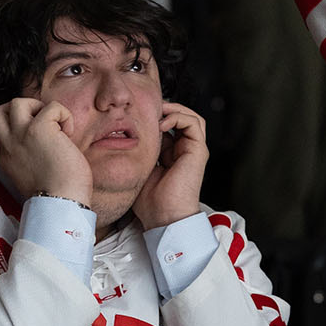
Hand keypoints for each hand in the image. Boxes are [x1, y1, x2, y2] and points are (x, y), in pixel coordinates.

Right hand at [0, 97, 92, 207]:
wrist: (61, 203)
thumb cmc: (57, 195)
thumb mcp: (32, 177)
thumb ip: (31, 159)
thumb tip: (50, 145)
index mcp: (8, 159)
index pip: (3, 134)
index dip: (20, 130)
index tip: (40, 141)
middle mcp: (9, 146)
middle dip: (17, 110)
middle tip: (38, 121)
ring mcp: (21, 135)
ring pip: (16, 102)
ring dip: (37, 106)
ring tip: (53, 123)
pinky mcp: (39, 129)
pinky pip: (52, 107)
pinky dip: (64, 114)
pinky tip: (69, 131)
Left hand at [134, 103, 209, 228]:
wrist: (164, 217)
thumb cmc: (150, 202)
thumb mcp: (139, 169)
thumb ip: (139, 152)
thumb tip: (127, 134)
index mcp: (171, 155)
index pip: (168, 126)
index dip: (155, 117)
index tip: (137, 115)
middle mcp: (184, 151)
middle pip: (182, 118)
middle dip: (166, 109)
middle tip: (148, 108)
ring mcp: (193, 150)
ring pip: (191, 117)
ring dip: (174, 109)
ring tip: (157, 112)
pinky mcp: (198, 151)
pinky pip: (194, 123)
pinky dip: (178, 117)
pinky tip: (161, 124)